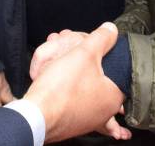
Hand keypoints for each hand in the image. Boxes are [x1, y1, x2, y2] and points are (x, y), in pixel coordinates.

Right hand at [25, 23, 129, 142]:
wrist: (35, 116)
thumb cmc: (61, 87)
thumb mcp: (84, 54)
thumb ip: (101, 38)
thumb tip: (111, 29)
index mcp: (113, 97)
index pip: (119, 73)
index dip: (106, 59)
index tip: (94, 53)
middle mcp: (104, 113)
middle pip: (101, 82)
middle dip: (88, 67)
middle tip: (76, 58)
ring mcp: (87, 121)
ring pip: (85, 92)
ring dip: (76, 79)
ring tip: (64, 69)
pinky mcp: (71, 125)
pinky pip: (73, 104)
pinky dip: (67, 93)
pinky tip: (57, 86)